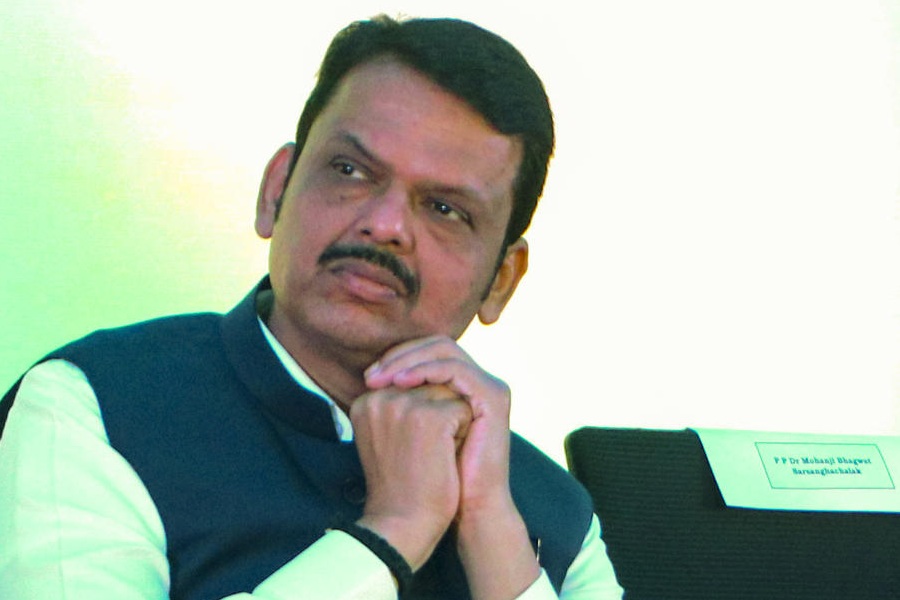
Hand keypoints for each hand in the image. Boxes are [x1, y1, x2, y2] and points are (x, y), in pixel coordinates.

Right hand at [350, 381, 471, 570]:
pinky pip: (463, 409)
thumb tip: (425, 375)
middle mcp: (381, 396)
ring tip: (432, 454)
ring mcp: (406, 405)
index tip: (409, 449)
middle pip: (431, 385)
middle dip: (438, 415)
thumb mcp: (385, 436)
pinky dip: (463, 433)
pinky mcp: (431, 417)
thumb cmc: (400, 484)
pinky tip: (445, 457)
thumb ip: (396, 404)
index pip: (411, 384)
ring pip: (449, 394)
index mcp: (366, 401)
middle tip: (422, 455)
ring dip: (452, 422)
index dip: (422, 416)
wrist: (403, 524)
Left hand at [364, 335, 513, 515]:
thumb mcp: (411, 430)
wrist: (468, 507)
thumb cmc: (437, 477)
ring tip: (383, 378)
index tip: (368, 377)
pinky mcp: (494, 397)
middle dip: (400, 354)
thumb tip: (370, 377)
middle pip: (437, 344)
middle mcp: (477, 382)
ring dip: (409, 360)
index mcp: (461, 386)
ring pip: (445, 350)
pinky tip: (401, 383)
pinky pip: (456, 369)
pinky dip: (425, 370)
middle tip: (372, 374)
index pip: (428, 351)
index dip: (397, 358)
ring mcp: (489, 387)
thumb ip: (402, 400)